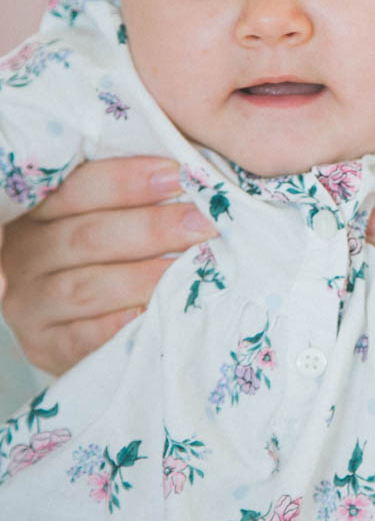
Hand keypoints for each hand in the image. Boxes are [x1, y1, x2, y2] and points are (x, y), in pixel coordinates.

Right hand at [0, 157, 215, 374]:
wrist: (71, 324)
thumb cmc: (105, 257)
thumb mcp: (103, 221)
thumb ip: (130, 200)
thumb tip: (191, 176)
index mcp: (38, 212)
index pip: (78, 188)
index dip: (128, 181)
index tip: (177, 175)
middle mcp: (26, 255)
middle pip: (88, 237)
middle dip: (152, 228)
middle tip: (203, 223)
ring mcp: (31, 303)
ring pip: (87, 286)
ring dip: (145, 276)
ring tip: (193, 268)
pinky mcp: (44, 345)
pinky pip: (81, 337)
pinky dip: (118, 324)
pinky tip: (151, 312)